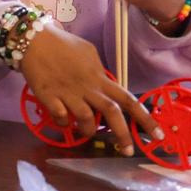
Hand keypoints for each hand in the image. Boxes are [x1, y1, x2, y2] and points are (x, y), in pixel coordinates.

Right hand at [20, 26, 162, 155]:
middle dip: (122, 134)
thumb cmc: (62, 44)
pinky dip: (63, 123)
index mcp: (99, 77)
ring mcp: (68, 93)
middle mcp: (87, 87)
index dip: (145, 118)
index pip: (127, 99)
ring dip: (88, 130)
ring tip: (86, 132)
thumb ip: (99, 71)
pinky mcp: (48, 96)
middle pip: (111, 113)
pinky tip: (62, 119)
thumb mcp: (88, 53)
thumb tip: (106, 83)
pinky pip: (60, 117)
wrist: (32, 38)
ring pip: (86, 119)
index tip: (159, 134)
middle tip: (127, 151)